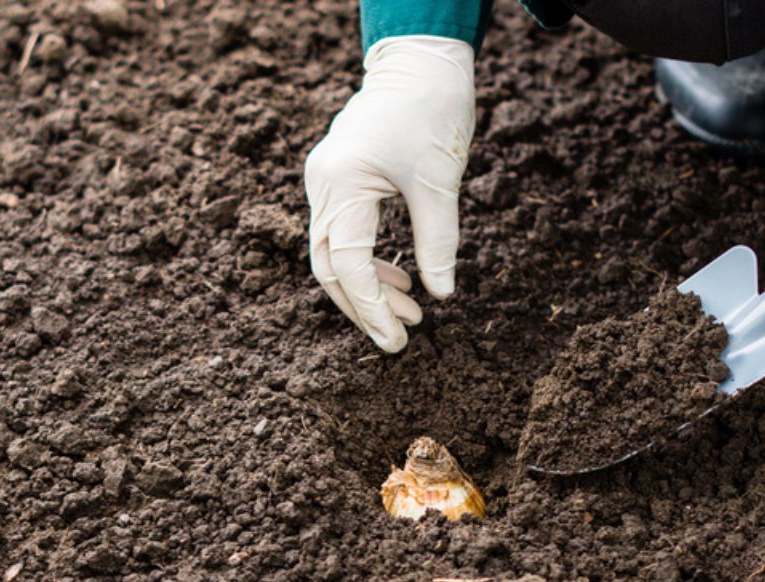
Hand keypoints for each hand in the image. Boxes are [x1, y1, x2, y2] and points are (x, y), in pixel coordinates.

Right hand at [304, 36, 474, 352]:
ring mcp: (325, 180)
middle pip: (329, 266)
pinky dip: (368, 260)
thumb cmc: (432, 108)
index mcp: (342, 182)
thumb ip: (438, 241)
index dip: (372, 308)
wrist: (420, 59)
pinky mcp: (337, 178)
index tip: (397, 340)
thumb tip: (441, 294)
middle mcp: (322, 184)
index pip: (347, 264)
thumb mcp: (440, 181)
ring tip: (413, 312)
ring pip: (333, 253)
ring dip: (369, 287)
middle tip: (401, 337)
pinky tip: (402, 276)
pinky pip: (343, 233)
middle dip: (364, 307)